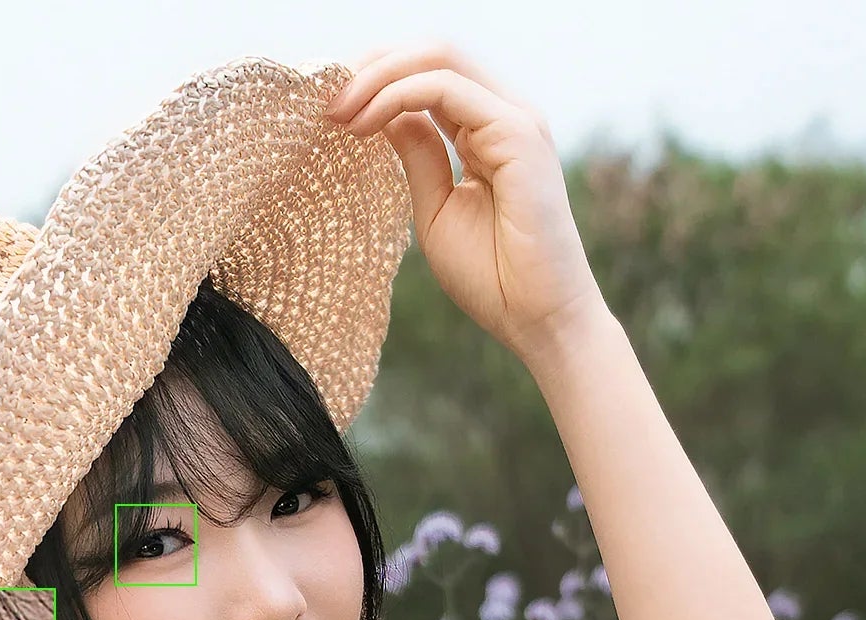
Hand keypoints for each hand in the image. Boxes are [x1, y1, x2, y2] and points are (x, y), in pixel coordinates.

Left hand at [326, 43, 608, 363]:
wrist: (539, 320)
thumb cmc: (494, 278)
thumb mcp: (436, 208)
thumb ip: (418, 155)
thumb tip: (384, 113)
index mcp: (488, 130)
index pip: (430, 75)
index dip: (377, 79)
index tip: (332, 108)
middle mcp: (506, 113)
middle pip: (432, 53)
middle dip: (372, 64)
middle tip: (327, 96)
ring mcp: (515, 118)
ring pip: (438, 58)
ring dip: (378, 75)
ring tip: (338, 109)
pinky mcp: (517, 132)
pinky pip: (445, 89)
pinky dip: (398, 95)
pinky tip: (365, 121)